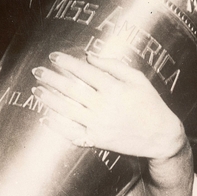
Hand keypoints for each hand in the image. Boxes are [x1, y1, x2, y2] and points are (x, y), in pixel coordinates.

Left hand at [32, 52, 186, 160]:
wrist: (160, 136)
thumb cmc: (150, 104)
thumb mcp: (137, 79)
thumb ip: (113, 65)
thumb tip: (89, 55)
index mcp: (115, 89)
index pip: (84, 71)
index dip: (66, 63)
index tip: (53, 56)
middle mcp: (104, 106)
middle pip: (71, 89)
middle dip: (51, 79)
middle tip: (37, 71)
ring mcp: (98, 125)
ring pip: (67, 110)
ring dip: (49, 99)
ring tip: (36, 90)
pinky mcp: (96, 140)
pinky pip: (71, 133)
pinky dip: (57, 126)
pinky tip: (45, 117)